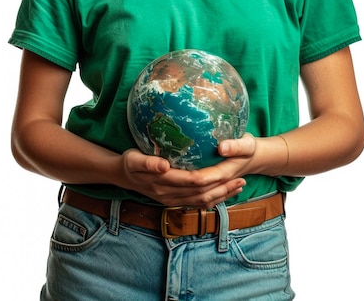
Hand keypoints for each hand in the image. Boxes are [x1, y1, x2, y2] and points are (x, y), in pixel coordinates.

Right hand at [120, 139, 254, 207]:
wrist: (122, 176)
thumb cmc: (129, 163)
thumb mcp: (134, 159)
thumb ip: (148, 162)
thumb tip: (164, 165)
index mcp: (162, 183)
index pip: (193, 182)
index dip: (212, 178)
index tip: (228, 171)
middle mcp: (169, 195)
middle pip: (201, 195)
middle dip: (223, 188)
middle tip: (242, 179)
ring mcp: (172, 200)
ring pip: (202, 202)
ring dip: (222, 195)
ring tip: (239, 186)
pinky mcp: (174, 201)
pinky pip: (197, 203)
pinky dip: (213, 199)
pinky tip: (225, 193)